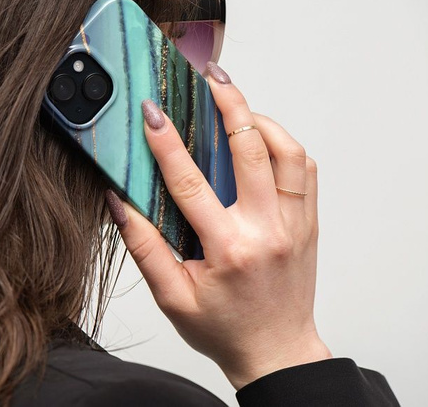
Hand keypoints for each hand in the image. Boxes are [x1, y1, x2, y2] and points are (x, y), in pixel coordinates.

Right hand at [105, 62, 331, 389]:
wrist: (276, 350)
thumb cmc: (224, 328)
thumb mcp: (173, 297)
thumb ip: (145, 248)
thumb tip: (120, 203)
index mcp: (229, 249)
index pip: (191, 183)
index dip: (166, 143)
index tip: (152, 113)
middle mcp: (267, 229)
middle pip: (251, 149)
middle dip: (227, 103)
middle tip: (209, 77)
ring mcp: (294, 223)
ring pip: (288, 152)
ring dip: (261, 119)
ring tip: (236, 103)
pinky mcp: (308, 223)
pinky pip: (305, 169)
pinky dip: (284, 144)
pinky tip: (262, 137)